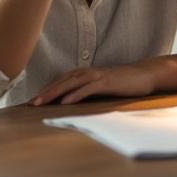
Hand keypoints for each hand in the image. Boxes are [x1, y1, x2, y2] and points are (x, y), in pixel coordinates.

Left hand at [29, 63, 157, 104]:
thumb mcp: (102, 87)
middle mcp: (88, 72)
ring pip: (71, 83)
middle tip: (30, 103)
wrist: (146, 74)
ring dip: (55, 92)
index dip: (46, 90)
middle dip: (45, 92)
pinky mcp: (107, 82)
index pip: (61, 81)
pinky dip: (76, 94)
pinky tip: (65, 102)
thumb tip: (72, 101)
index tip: (32, 101)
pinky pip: (88, 88)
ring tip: (41, 102)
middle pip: (62, 81)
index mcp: (86, 74)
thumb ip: (87, 91)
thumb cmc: (124, 82)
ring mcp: (97, 76)